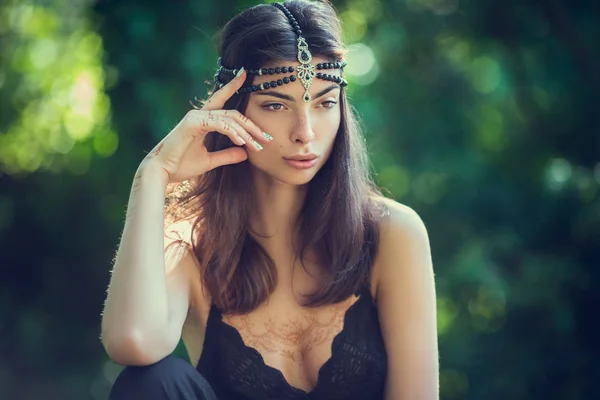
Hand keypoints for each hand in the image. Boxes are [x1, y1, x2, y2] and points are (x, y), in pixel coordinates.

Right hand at [140, 68, 270, 183]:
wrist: (162, 173)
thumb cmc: (181, 166)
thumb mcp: (210, 161)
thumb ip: (227, 155)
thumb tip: (245, 153)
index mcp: (203, 120)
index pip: (222, 100)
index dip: (233, 86)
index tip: (245, 74)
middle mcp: (199, 114)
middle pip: (234, 114)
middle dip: (252, 126)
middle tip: (267, 139)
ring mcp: (195, 117)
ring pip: (229, 119)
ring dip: (246, 133)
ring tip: (258, 146)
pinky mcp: (192, 123)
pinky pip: (219, 124)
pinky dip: (233, 132)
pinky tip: (242, 142)